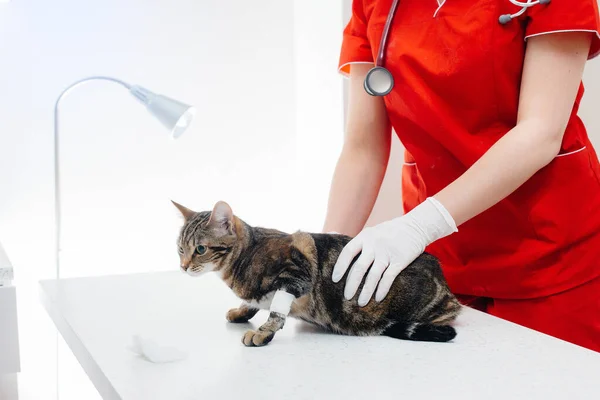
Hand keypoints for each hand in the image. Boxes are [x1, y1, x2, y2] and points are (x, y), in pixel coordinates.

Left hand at [331, 197, 457, 305]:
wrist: (415, 226)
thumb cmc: (390, 232)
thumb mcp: (371, 232)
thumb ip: (356, 241)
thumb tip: (331, 234)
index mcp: (364, 237)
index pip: (348, 253)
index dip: (340, 267)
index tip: (335, 280)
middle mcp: (374, 245)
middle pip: (359, 268)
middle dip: (352, 284)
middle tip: (347, 297)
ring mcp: (387, 253)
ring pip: (373, 276)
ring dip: (366, 291)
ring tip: (361, 303)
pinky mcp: (399, 260)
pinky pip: (388, 278)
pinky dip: (382, 289)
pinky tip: (378, 298)